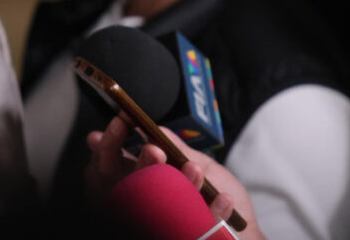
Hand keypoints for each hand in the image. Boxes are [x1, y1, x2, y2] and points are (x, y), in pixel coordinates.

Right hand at [85, 116, 265, 239]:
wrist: (241, 228)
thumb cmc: (213, 193)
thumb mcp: (197, 161)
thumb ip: (176, 147)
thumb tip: (154, 130)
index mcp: (138, 180)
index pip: (108, 163)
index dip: (110, 142)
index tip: (122, 122)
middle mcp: (141, 202)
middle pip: (125, 185)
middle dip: (141, 165)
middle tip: (154, 150)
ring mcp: (161, 222)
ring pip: (157, 206)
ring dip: (178, 185)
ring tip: (195, 169)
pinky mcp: (186, 235)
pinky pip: (197, 228)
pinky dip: (212, 211)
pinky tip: (224, 198)